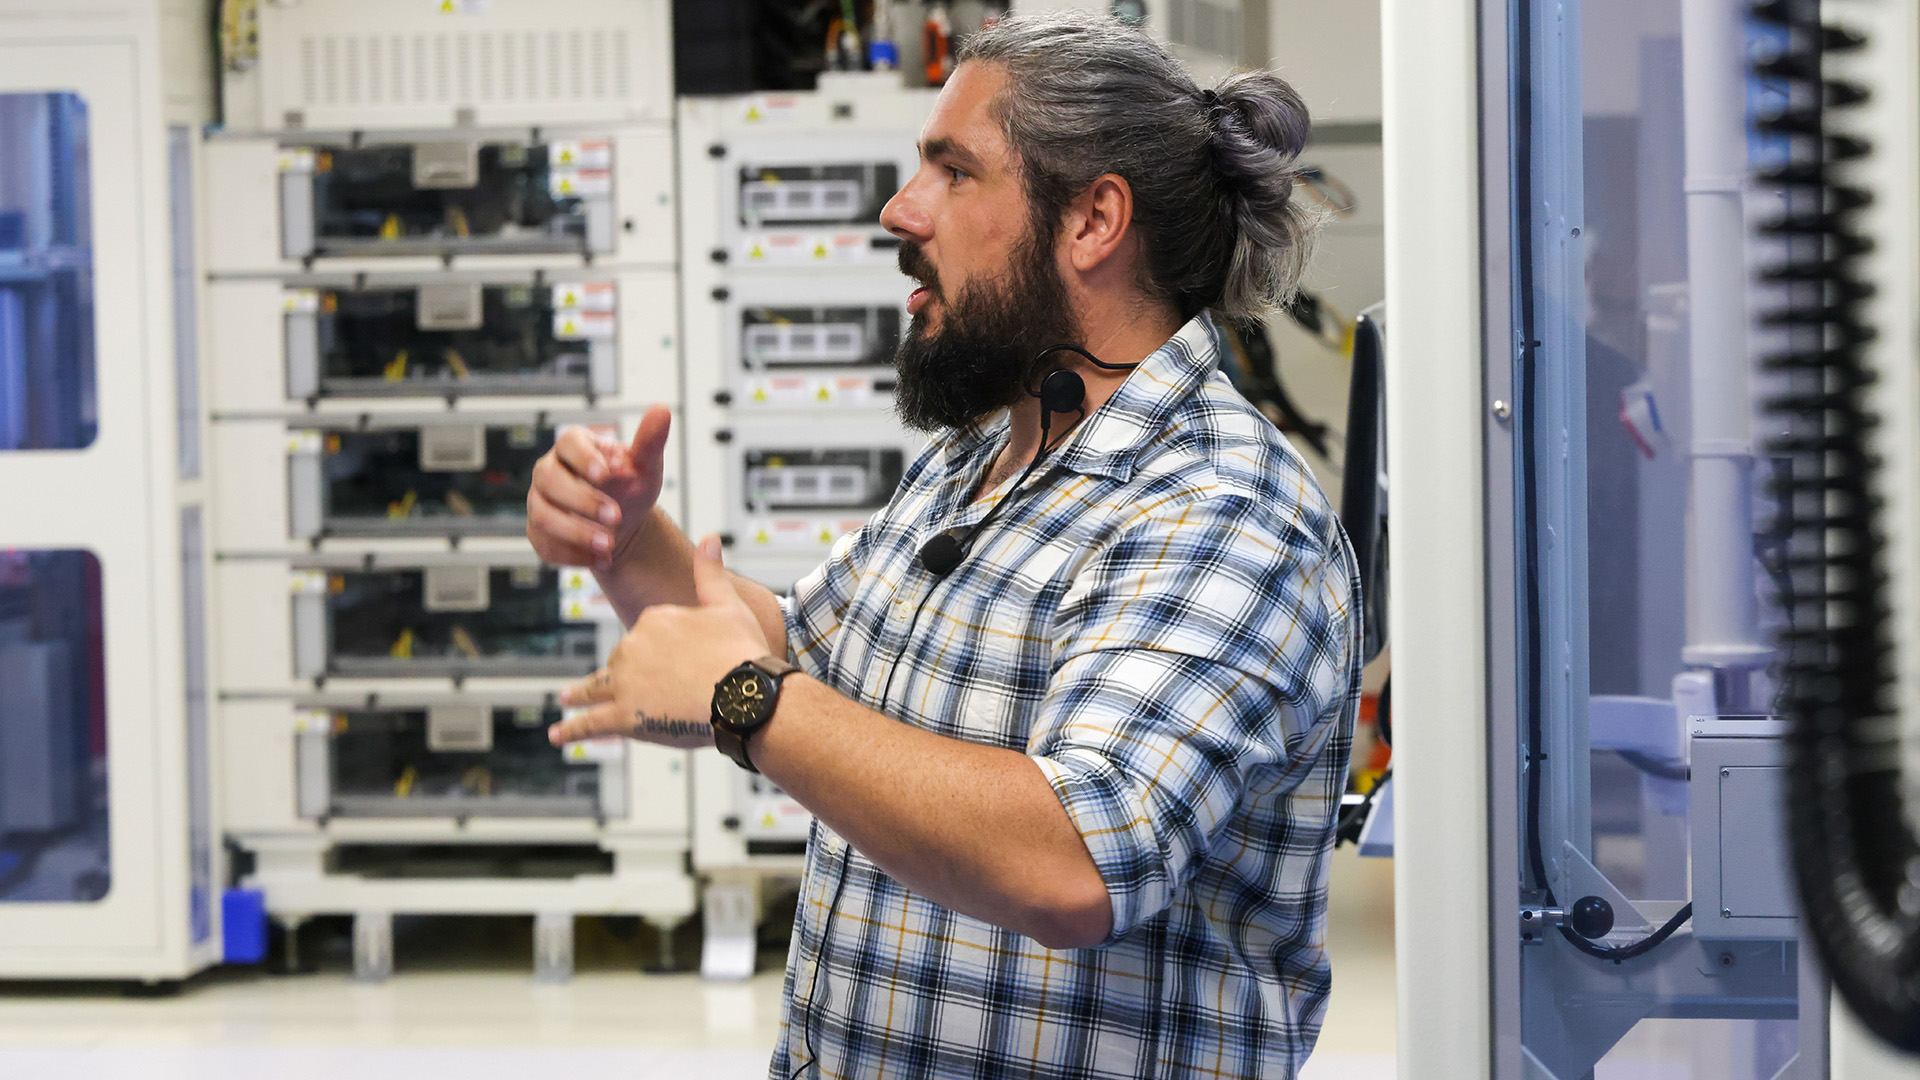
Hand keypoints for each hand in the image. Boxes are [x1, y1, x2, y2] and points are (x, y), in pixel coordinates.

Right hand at [526, 404, 671, 569]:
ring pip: (544, 516)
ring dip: (577, 533)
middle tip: (616, 517)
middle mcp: (550, 472)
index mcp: (574, 447)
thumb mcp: (644, 465)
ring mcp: (540, 503)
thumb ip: (650, 441)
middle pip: (549, 480)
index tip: (606, 474)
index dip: (583, 457)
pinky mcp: (540, 533)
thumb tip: (661, 411)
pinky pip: (546, 545)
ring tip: (608, 545)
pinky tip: (602, 559)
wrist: (622, 523)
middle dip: (583, 501)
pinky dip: (575, 556)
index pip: (567, 443)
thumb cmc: (629, 487)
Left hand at [549, 534, 774, 746]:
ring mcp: (625, 683)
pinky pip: (589, 723)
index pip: (647, 633)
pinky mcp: (624, 717)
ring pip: (596, 688)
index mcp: (654, 619)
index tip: (679, 662)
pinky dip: (571, 730)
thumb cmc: (742, 653)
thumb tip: (710, 537)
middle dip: (631, 675)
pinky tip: (557, 735)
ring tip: (567, 699)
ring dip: (580, 694)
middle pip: (622, 660)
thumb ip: (710, 573)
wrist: (745, 697)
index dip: (662, 650)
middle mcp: (632, 647)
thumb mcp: (728, 606)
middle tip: (656, 693)